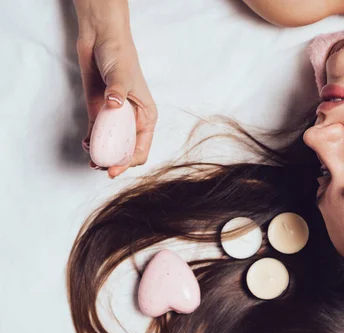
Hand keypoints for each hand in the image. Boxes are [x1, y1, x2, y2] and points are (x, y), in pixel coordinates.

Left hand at [74, 0, 156, 177]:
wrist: (101, 40)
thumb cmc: (120, 55)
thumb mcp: (122, 73)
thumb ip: (118, 90)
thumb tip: (115, 104)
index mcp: (146, 116)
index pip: (141, 148)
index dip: (129, 161)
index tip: (115, 167)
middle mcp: (132, 121)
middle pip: (126, 151)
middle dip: (114, 163)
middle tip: (100, 168)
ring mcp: (115, 118)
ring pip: (111, 146)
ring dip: (101, 156)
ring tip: (91, 160)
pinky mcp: (99, 112)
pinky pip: (96, 135)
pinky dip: (91, 143)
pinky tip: (85, 144)